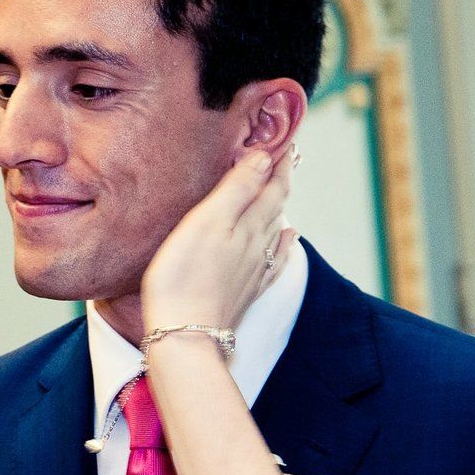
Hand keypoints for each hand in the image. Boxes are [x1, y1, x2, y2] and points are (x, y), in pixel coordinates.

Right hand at [142, 145, 296, 333]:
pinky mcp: (245, 291)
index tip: (284, 139)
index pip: (271, 185)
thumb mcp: (207, 220)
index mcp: (249, 224)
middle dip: (280, 178)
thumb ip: (238, 187)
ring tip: (282, 186)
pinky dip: (285, 244)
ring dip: (279, 205)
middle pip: (276, 204)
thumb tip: (265, 155)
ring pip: (275, 229)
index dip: (279, 161)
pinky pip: (274, 260)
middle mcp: (258, 245)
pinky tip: (290, 238)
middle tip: (284, 155)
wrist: (185, 334)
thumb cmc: (185, 277)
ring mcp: (254, 270)